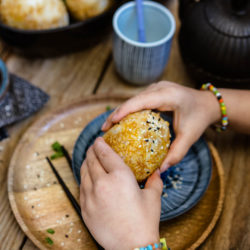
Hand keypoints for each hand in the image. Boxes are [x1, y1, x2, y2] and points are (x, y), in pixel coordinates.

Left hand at [80, 137, 162, 249]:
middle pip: (92, 160)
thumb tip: (157, 172)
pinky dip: (83, 178)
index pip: (105, 153)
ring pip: (83, 172)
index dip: (100, 144)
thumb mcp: (153, 197)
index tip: (99, 139)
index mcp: (120, 176)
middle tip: (93, 147)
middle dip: (91, 150)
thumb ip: (155, 181)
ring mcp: (91, 196)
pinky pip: (81, 187)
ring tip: (88, 159)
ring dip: (85, 162)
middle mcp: (102, 183)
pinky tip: (87, 177)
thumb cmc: (144, 222)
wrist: (131, 247)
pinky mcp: (85, 208)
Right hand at [102, 81, 220, 171]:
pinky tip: (121, 123)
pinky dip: (128, 111)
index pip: (140, 101)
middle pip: (132, 100)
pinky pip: (138, 101)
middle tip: (103, 130)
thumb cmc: (199, 117)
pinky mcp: (154, 92)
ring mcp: (156, 88)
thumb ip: (176, 153)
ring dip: (120, 113)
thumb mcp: (190, 136)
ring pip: (133, 100)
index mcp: (167, 95)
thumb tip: (161, 170)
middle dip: (116, 114)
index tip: (110, 123)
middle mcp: (159, 88)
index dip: (123, 110)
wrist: (207, 104)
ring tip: (108, 127)